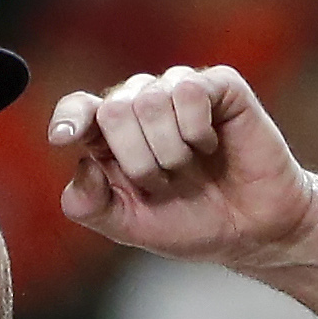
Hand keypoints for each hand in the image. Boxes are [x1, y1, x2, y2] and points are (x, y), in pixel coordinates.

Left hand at [50, 68, 317, 269]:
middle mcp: (143, 104)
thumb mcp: (130, 226)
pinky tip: (211, 145)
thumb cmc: (193, 224)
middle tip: (165, 184)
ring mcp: (180, 91)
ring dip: (170, 151)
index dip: (69, 118)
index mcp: (114, 135)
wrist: (254, 232)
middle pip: (114, 110)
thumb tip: (78, 163)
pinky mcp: (219, 86)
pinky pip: (189, 90)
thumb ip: (91, 205)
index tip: (63, 138)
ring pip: (150, 99)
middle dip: (138, 161)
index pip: (79, 108)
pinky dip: (196, 128)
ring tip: (190, 168)